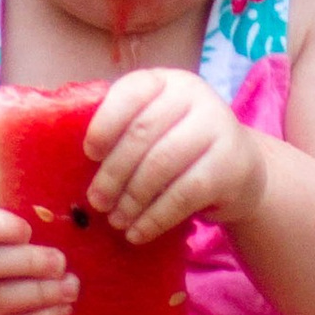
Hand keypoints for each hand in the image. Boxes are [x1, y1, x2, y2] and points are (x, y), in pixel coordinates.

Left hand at [83, 68, 262, 245]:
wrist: (241, 168)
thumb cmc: (181, 148)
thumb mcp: (156, 128)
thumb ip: (124, 132)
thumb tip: (73, 162)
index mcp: (167, 81)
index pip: (131, 92)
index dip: (105, 124)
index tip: (89, 154)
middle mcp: (196, 96)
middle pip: (142, 134)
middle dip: (113, 173)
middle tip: (97, 202)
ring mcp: (218, 128)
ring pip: (161, 165)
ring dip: (131, 199)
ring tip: (116, 220)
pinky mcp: (231, 166)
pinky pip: (184, 195)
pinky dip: (155, 218)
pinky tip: (138, 232)